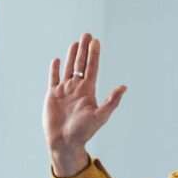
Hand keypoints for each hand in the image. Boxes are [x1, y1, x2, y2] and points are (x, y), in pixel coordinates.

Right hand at [43, 33, 126, 176]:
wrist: (64, 142)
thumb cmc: (83, 132)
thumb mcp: (100, 116)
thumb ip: (111, 101)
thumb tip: (124, 87)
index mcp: (88, 92)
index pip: (92, 68)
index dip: (94, 54)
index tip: (96, 41)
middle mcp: (77, 89)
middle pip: (81, 65)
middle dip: (84, 50)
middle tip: (87, 34)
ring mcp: (64, 91)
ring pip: (69, 69)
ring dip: (72, 56)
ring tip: (75, 43)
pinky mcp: (52, 96)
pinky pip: (53, 79)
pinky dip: (55, 69)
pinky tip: (57, 60)